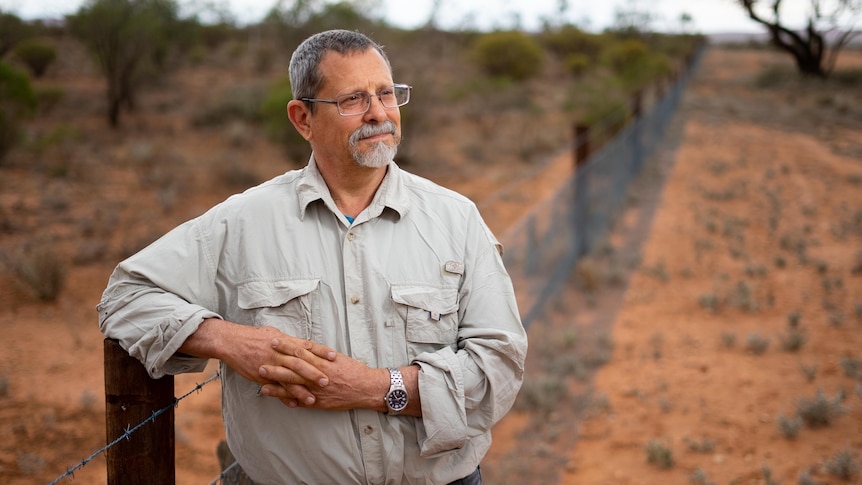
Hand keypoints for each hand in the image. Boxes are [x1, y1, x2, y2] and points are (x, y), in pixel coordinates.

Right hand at [180, 319, 335, 405]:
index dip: (320, 351)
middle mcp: (278, 353)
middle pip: (299, 363)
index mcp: (284, 341)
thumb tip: (306, 344)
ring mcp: (270, 365)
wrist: (232, 342)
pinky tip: (294, 406)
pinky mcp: (261, 376)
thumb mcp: (274, 334)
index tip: (334, 356)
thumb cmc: (255, 336)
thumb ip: (291, 341)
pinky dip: (284, 398)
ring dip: (301, 390)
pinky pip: (274, 388)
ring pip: (287, 378)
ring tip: (313, 399)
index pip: (306, 346)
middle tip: (328, 380)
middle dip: (314, 372)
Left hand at [260, 346, 386, 410]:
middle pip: (293, 370)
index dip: (286, 347)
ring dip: (277, 386)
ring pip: (294, 388)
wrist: (366, 388)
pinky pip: (301, 402)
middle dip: (276, 367)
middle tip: (260, 363)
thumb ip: (320, 354)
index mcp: (322, 362)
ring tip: (262, 384)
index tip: (274, 341)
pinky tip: (278, 400)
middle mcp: (318, 376)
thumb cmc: (353, 371)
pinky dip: (289, 401)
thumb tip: (304, 347)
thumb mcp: (337, 358)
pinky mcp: (319, 402)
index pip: (301, 352)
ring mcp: (317, 391)